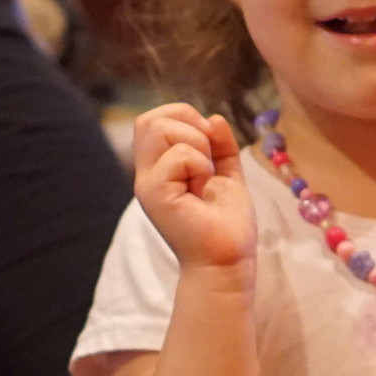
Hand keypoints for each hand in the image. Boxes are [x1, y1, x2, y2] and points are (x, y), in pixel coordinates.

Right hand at [132, 105, 253, 273]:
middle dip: (188, 123)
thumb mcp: (226, 174)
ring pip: (160, 129)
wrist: (227, 260)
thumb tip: (214, 118)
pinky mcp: (155, 194)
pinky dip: (201, 165)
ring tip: (205, 176)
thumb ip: (220, 145)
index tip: (208, 138)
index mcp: (160, 168)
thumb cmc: (226, 225)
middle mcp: (148, 174)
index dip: (181, 115)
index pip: (152, 120)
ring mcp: (148, 183)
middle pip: (149, 119)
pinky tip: (203, 189)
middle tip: (207, 156)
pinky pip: (179, 155)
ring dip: (197, 145)